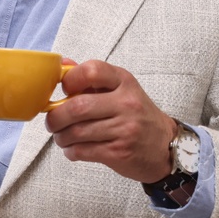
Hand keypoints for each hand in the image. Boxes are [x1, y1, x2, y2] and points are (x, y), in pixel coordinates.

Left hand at [44, 57, 178, 183]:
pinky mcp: (119, 152)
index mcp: (124, 82)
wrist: (165, 146)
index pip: (92, 70)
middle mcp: (126, 103)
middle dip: (55, 117)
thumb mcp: (121, 90)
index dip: (70, 80)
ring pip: (76, 132)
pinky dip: (71, 151)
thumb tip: (62, 65)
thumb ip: (91, 78)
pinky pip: (82, 151)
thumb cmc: (136, 116)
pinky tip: (73, 149)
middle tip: (52, 122)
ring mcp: (124, 129)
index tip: (64, 91)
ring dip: (61, 137)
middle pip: (77, 107)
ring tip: (62, 137)